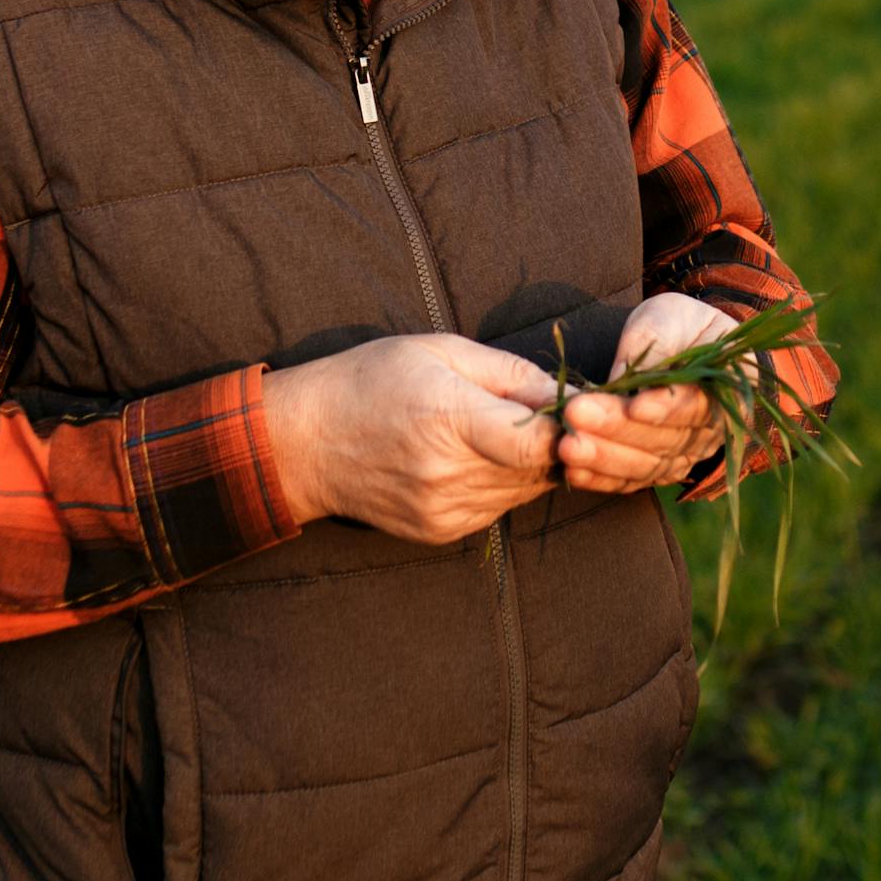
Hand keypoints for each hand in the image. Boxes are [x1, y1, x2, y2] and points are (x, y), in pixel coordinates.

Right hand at [263, 335, 564, 545]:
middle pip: (540, 468)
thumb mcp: (439, 350)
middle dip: (555, 442)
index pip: (542, 443)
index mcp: (449, 418)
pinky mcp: (440, 530)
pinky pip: (497, 508)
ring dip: (529, 464)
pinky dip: (501, 483)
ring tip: (501, 432)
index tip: (574, 408)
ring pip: (524, 491)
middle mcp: (449, 473)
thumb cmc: (372, 381)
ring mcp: (444, 509)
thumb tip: (568, 393)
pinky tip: (475, 458)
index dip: (570, 427)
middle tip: (545, 413)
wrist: (306, 442)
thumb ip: (510, 373)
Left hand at [555, 292, 735, 495]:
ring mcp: (686, 455)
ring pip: (647, 465)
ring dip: (605, 459)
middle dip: (618, 429)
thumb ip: (653, 341)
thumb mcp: (670, 316)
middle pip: (666, 439)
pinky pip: (632, 480)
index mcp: (727, 388)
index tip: (633, 405)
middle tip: (577, 415)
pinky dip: (602, 479)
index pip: (697, 404)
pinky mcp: (658, 467)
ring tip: (568, 447)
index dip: (666, 408)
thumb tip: (620, 377)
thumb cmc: (680, 326)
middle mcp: (712, 431)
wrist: (685, 347)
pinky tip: (573, 472)